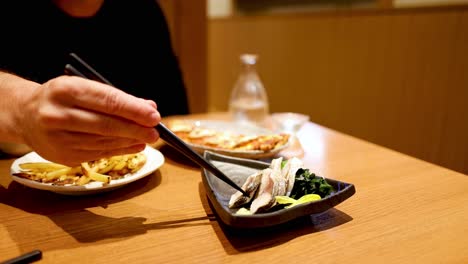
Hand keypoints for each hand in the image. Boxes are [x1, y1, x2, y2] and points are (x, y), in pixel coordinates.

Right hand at [15, 75, 160, 165]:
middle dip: (135, 128)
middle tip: (155, 131)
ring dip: (130, 140)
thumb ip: (116, 97)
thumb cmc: (63, 98)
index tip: (154, 115)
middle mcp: (58, 115)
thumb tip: (149, 107)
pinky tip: (134, 146)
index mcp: (65, 90)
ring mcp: (58, 138)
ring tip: (148, 137)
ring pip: (104, 141)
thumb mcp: (84, 88)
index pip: (107, 101)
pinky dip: (120, 150)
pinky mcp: (63, 156)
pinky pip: (98, 153)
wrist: (26, 115)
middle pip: (106, 124)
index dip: (134, 109)